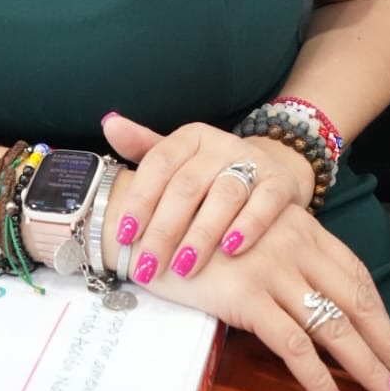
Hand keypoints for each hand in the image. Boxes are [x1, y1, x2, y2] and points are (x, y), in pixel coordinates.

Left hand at [101, 112, 315, 282]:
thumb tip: (109, 123)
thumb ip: (143, 146)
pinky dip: (249, 225)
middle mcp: (221, 144)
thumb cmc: (211, 175)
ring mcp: (253, 162)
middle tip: (148, 265)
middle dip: (164, 229)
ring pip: (224, 196)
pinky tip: (231, 250)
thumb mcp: (178, 160)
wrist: (271, 173)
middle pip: (187, 186)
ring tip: (183, 267)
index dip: (140, 199)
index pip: (159, 164)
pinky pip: (265, 202)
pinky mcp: (280, 183)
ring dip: (202, 234)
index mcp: (191, 137)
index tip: (124, 235)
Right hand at [145, 203, 389, 390]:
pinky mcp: (247, 297)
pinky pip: (295, 349)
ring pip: (335, 328)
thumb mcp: (242, 231)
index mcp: (298, 227)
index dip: (383, 314)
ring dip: (369, 369)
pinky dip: (320, 382)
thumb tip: (301, 296)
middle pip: (357, 303)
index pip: (356, 275)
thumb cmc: (188, 227)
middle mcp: (294, 245)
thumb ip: (276, 258)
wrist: (142, 215)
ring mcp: (273, 270)